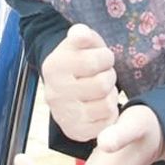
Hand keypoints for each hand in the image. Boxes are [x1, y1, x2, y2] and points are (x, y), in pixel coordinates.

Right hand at [42, 23, 119, 140]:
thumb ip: (83, 35)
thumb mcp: (81, 43)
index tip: (102, 57)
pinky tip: (101, 104)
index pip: (93, 62)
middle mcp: (54, 94)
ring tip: (103, 89)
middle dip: (109, 76)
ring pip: (107, 105)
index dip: (105, 57)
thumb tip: (80, 33)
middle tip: (103, 74)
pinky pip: (107, 122)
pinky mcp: (75, 132)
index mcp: (54, 66)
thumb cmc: (79, 60)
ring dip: (111, 95)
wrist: (65, 88)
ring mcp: (64, 116)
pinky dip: (110, 112)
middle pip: (102, 85)